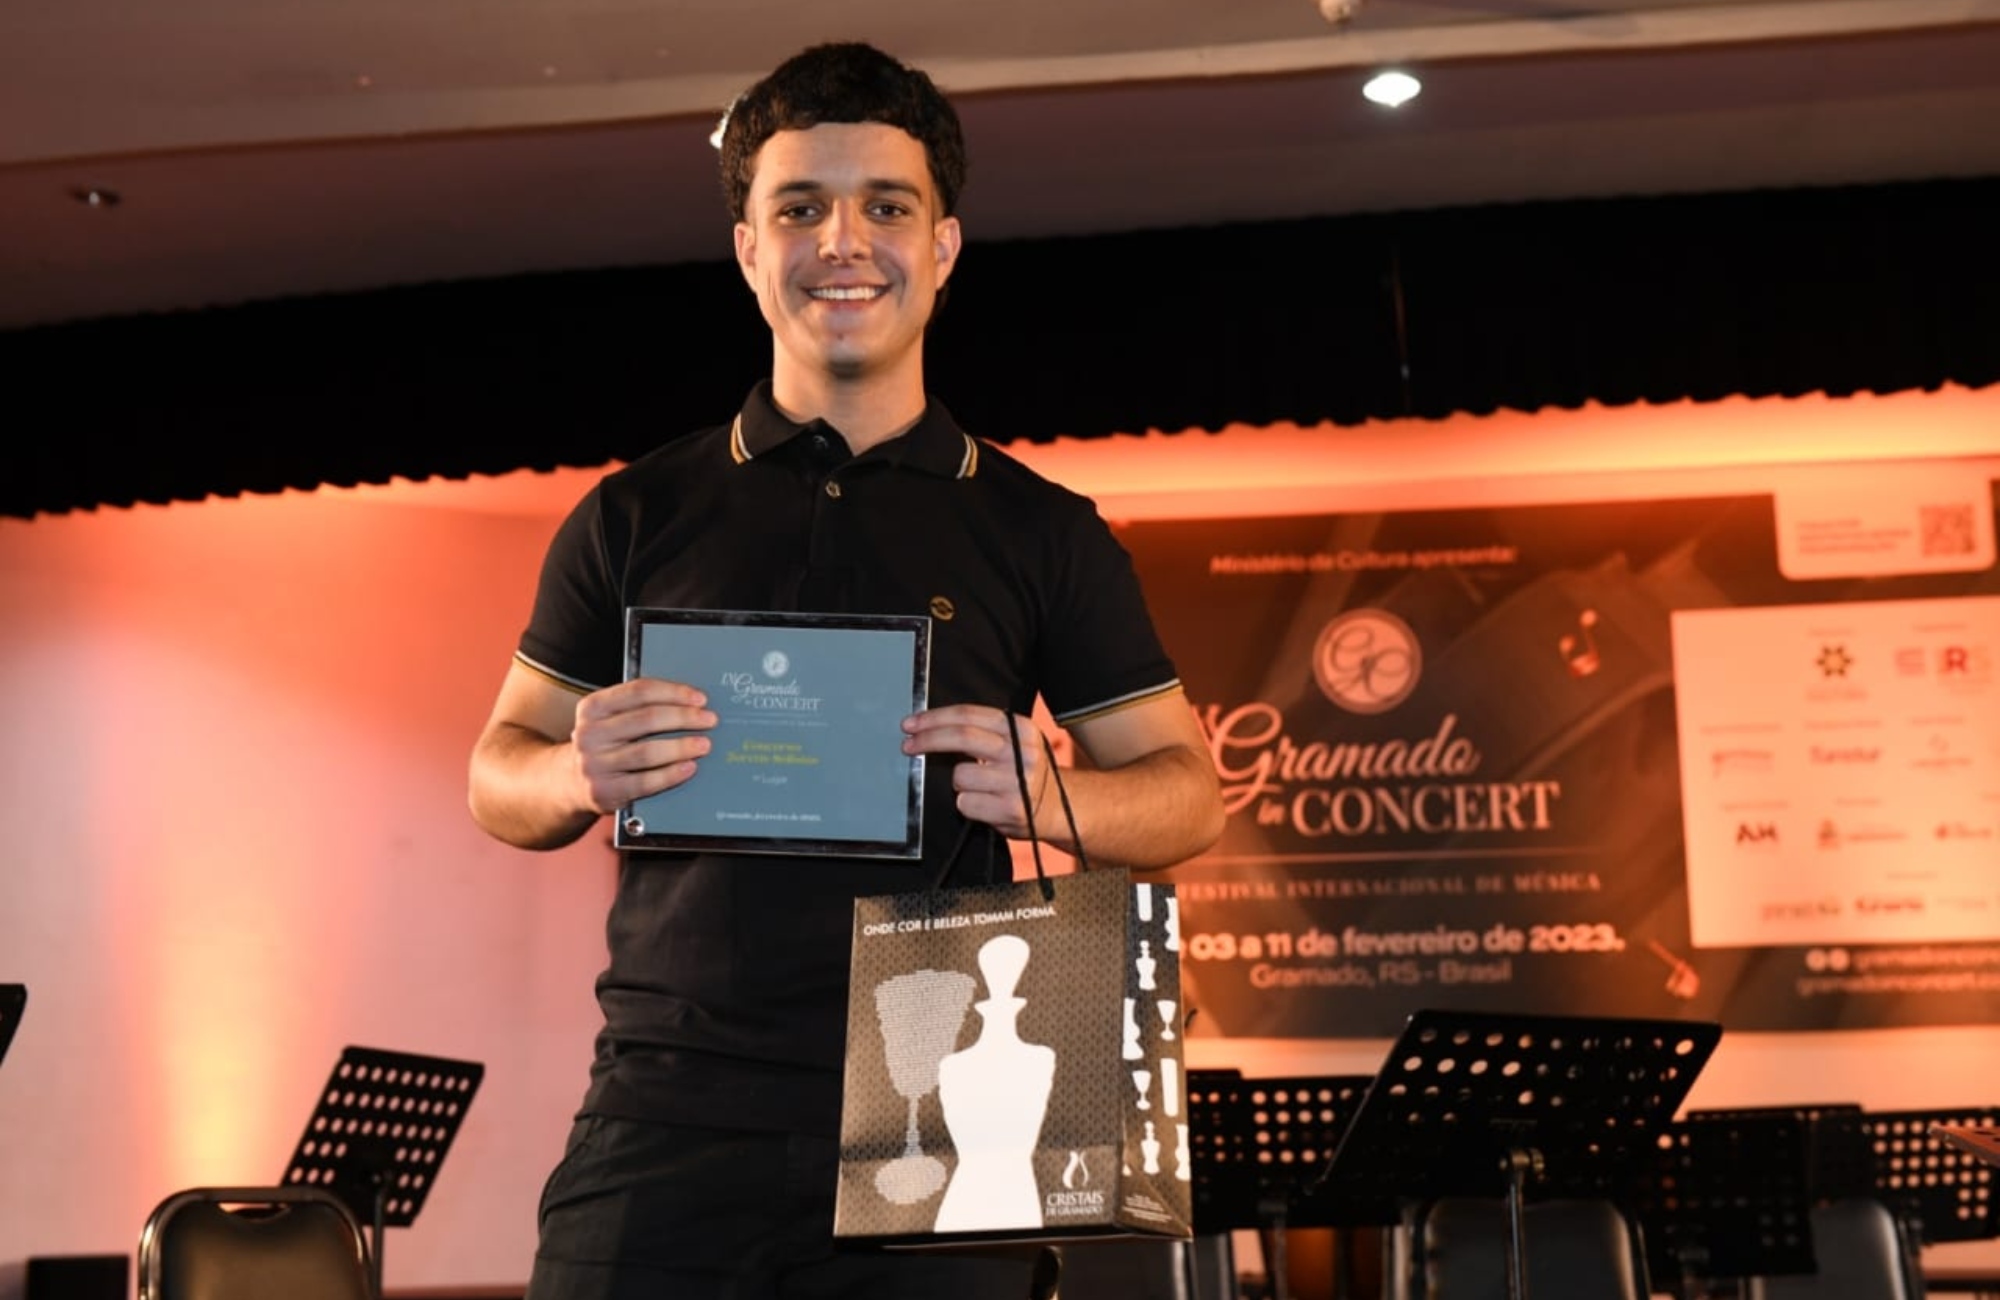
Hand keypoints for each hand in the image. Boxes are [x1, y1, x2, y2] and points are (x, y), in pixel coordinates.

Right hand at [570, 677, 716, 814]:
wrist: (570, 782)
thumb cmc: (603, 744)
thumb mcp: (609, 719)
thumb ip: (639, 707)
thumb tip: (689, 702)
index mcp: (592, 707)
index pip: (639, 691)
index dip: (674, 692)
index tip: (700, 698)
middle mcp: (589, 734)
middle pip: (647, 719)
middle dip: (685, 717)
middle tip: (709, 720)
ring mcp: (594, 764)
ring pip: (647, 751)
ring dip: (681, 746)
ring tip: (704, 744)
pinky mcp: (604, 792)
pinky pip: (645, 782)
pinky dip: (671, 774)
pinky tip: (689, 767)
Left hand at [902, 704, 1049, 839]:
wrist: (1061, 808)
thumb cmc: (1025, 773)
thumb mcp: (1015, 742)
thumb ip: (982, 732)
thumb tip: (930, 727)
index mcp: (1021, 728)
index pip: (967, 715)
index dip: (934, 719)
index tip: (911, 724)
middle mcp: (1022, 751)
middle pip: (961, 737)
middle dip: (927, 740)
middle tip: (908, 745)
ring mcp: (1017, 781)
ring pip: (960, 775)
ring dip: (959, 783)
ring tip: (980, 788)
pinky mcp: (1010, 809)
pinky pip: (965, 803)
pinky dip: (967, 805)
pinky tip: (986, 804)